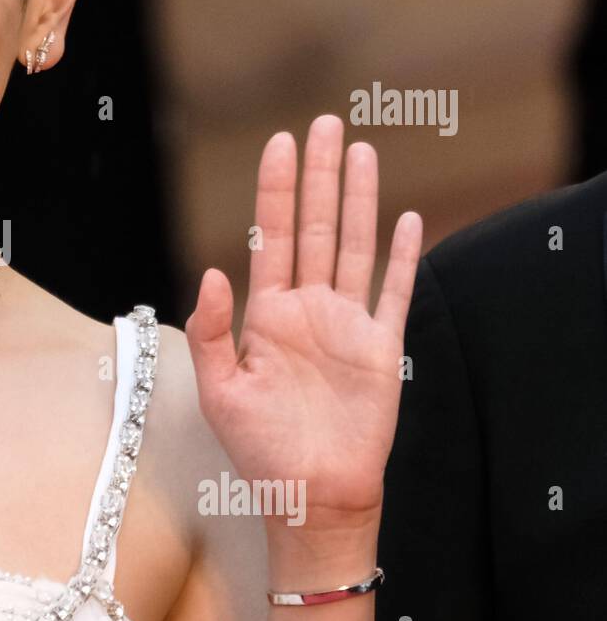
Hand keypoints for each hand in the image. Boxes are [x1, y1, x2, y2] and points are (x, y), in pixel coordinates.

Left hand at [185, 115, 421, 530]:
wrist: (311, 496)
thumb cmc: (259, 450)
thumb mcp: (219, 390)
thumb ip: (214, 330)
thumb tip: (212, 271)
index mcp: (266, 314)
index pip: (271, 236)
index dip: (275, 190)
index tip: (278, 144)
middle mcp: (307, 309)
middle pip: (316, 227)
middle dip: (318, 176)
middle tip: (324, 125)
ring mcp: (346, 325)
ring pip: (354, 247)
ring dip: (358, 199)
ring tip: (361, 151)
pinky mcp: (380, 349)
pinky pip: (394, 293)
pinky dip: (402, 257)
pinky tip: (408, 218)